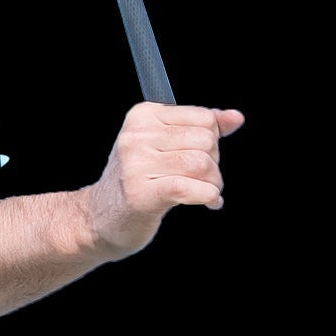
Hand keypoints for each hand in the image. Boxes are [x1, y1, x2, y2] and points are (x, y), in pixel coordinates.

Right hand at [80, 102, 243, 258]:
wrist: (100, 219)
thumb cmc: (138, 181)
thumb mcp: (165, 146)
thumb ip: (201, 129)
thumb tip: (235, 118)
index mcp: (143, 116)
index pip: (204, 118)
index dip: (213, 142)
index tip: (202, 159)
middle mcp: (137, 135)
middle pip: (206, 140)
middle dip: (214, 164)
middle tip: (203, 180)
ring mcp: (136, 164)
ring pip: (202, 164)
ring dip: (213, 184)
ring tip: (206, 193)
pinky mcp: (141, 194)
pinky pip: (190, 188)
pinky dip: (207, 196)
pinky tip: (208, 202)